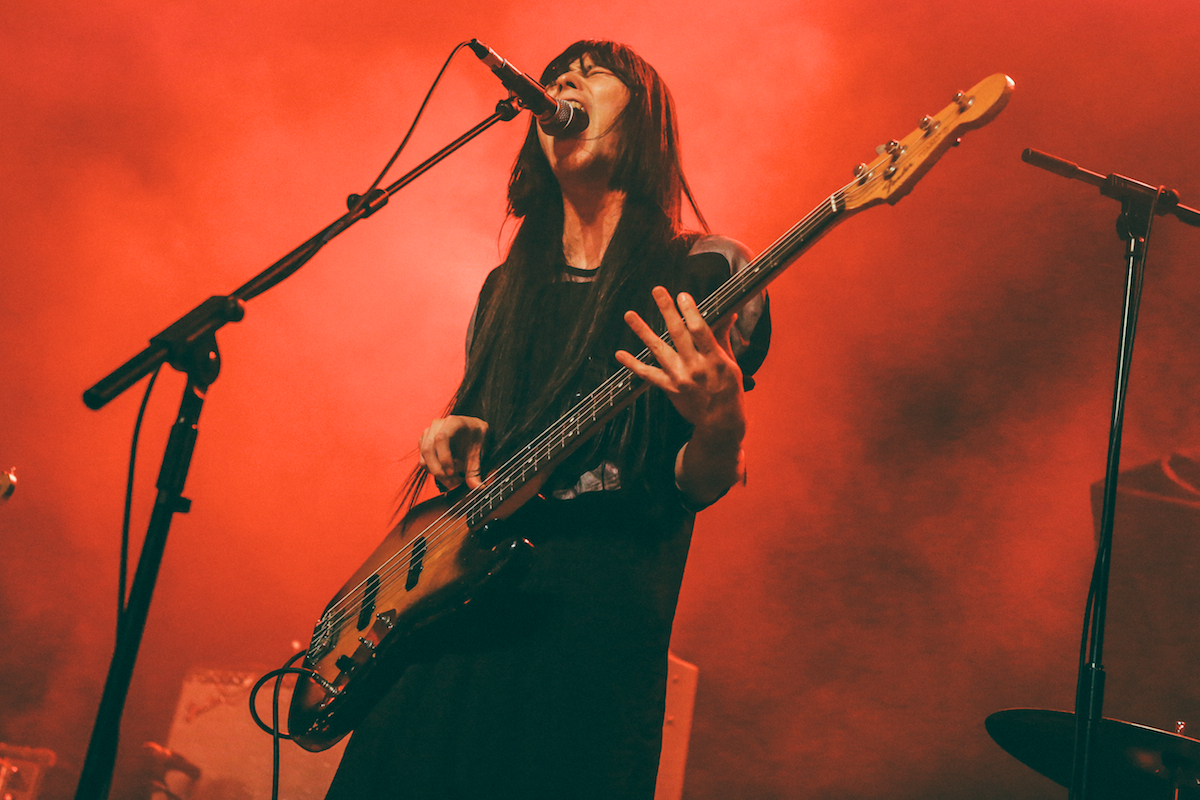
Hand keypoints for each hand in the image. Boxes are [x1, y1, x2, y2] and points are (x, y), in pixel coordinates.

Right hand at [418, 415, 488, 489]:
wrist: (472, 429)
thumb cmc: (476, 436)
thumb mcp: (480, 450)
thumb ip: (476, 469)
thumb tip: (477, 487)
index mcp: (453, 422)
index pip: (441, 438)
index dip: (444, 457)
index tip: (452, 473)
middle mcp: (437, 425)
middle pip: (428, 449)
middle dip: (438, 470)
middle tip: (452, 483)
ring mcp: (428, 433)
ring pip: (424, 457)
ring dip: (435, 473)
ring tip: (451, 481)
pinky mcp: (424, 443)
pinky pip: (423, 461)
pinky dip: (432, 471)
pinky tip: (445, 474)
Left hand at [615, 286, 745, 438]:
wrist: (720, 422)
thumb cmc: (728, 390)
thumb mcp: (730, 363)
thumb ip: (722, 337)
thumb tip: (728, 312)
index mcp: (714, 359)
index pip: (700, 331)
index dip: (690, 312)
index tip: (682, 295)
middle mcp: (695, 368)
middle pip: (678, 334)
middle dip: (667, 310)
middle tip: (657, 291)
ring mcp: (680, 378)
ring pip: (658, 350)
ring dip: (642, 331)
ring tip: (629, 315)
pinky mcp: (669, 388)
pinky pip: (647, 375)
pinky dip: (633, 364)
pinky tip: (620, 354)